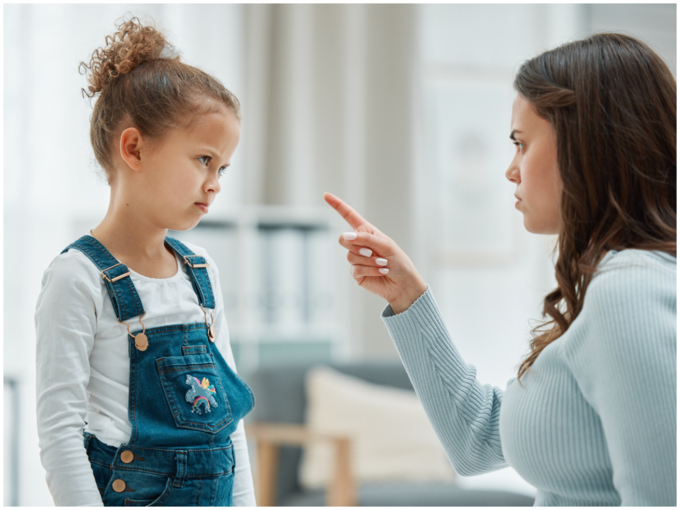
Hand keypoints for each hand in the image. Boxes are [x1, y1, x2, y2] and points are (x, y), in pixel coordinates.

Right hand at [323, 192, 427, 314]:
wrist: (403, 284)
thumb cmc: (399, 262)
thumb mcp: (385, 245)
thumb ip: (365, 238)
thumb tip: (345, 236)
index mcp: (366, 232)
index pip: (349, 216)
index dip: (337, 205)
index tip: (326, 195)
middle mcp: (359, 244)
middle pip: (343, 239)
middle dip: (357, 245)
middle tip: (372, 252)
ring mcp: (357, 259)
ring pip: (350, 255)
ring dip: (368, 260)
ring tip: (382, 264)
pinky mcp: (357, 273)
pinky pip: (355, 268)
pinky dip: (370, 269)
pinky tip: (381, 271)